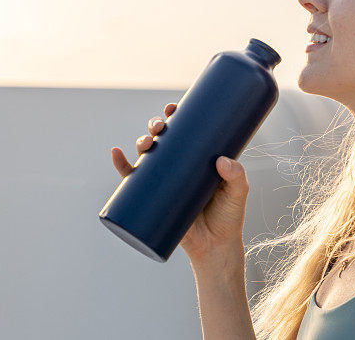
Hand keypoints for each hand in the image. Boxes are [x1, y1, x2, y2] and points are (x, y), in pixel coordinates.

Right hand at [110, 103, 249, 265]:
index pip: (186, 131)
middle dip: (157, 126)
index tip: (173, 107)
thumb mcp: (238, 193)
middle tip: (160, 126)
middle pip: (163, 139)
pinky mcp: (152, 200)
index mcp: (198, 159)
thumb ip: (236, 176)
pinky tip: (116, 154)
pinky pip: (132, 181)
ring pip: (147, 155)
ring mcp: (164, 182)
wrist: (215, 248)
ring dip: (141, 142)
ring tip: (146, 142)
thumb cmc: (229, 217)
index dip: (177, 116)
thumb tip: (221, 160)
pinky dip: (122, 166)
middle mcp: (179, 166)